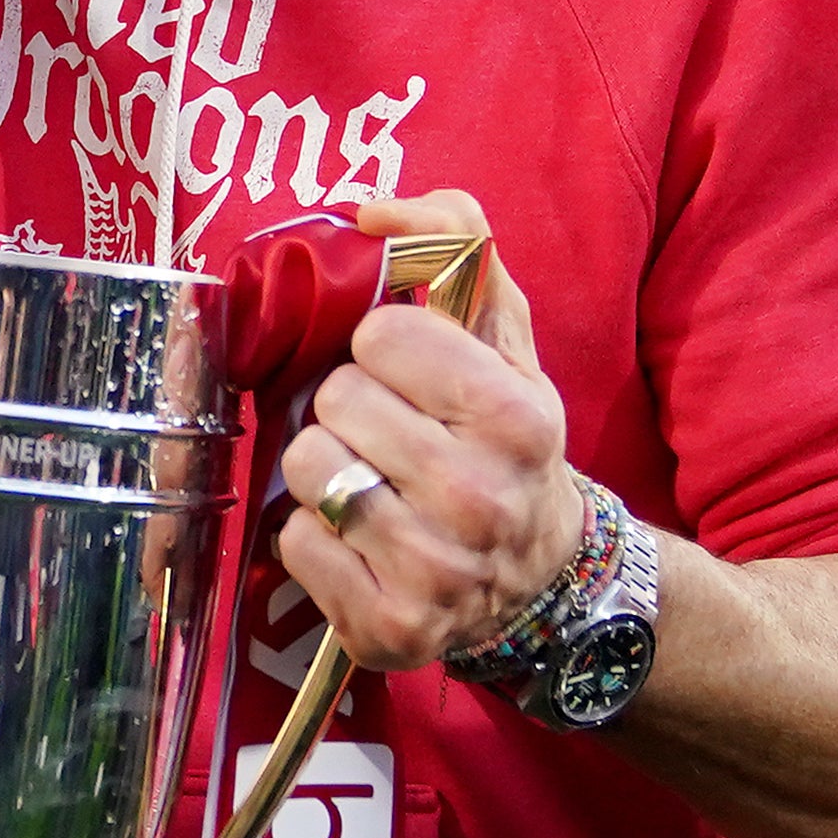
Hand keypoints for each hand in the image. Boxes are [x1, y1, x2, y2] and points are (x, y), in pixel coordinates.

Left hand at [264, 191, 585, 675]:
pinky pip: (296, 543)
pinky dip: (316, 537)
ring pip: (306, 469)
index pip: (381, 336)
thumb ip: (458, 247)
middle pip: (335, 401)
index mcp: (516, 417)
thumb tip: (372, 208)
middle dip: (350, 408)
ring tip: (371, 482)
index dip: (384, 347)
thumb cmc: (506, 443)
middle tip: (389, 435)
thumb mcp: (506, 342)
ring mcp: (436, 572)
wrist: (541, 577)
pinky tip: (362, 540)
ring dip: (324, 469)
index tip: (411, 375)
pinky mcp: (390, 629)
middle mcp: (481, 499)